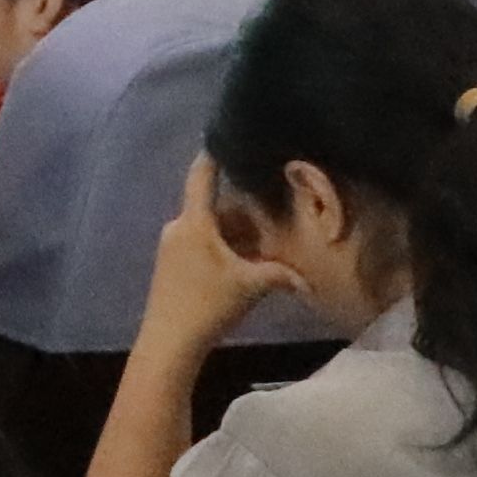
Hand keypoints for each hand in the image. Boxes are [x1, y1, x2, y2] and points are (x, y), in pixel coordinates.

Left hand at [138, 152, 282, 349]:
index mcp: (194, 222)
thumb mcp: (251, 285)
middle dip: (245, 212)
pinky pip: (203, 245)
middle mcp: (178, 228)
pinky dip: (225, 248)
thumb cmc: (207, 304)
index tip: (222, 134)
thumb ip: (281, 275)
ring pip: (211, 229)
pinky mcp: (171, 265)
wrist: (168, 342)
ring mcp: (172, 247)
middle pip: (216, 208)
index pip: (202, 177)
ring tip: (267, 241)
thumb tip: (308, 280)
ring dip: (237, 234)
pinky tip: (246, 263)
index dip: (213, 155)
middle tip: (275, 209)